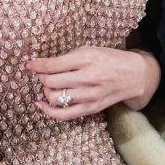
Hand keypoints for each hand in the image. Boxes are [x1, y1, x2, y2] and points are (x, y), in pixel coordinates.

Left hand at [30, 46, 158, 119]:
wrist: (133, 75)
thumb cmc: (110, 59)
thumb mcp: (90, 50)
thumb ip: (68, 57)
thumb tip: (43, 65)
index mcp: (86, 58)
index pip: (52, 65)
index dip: (37, 65)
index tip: (30, 64)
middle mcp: (87, 77)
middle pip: (51, 82)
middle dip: (41, 78)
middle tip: (42, 74)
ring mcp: (89, 95)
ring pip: (55, 98)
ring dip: (46, 91)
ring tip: (50, 86)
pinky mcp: (91, 108)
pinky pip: (64, 115)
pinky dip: (48, 111)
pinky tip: (41, 104)